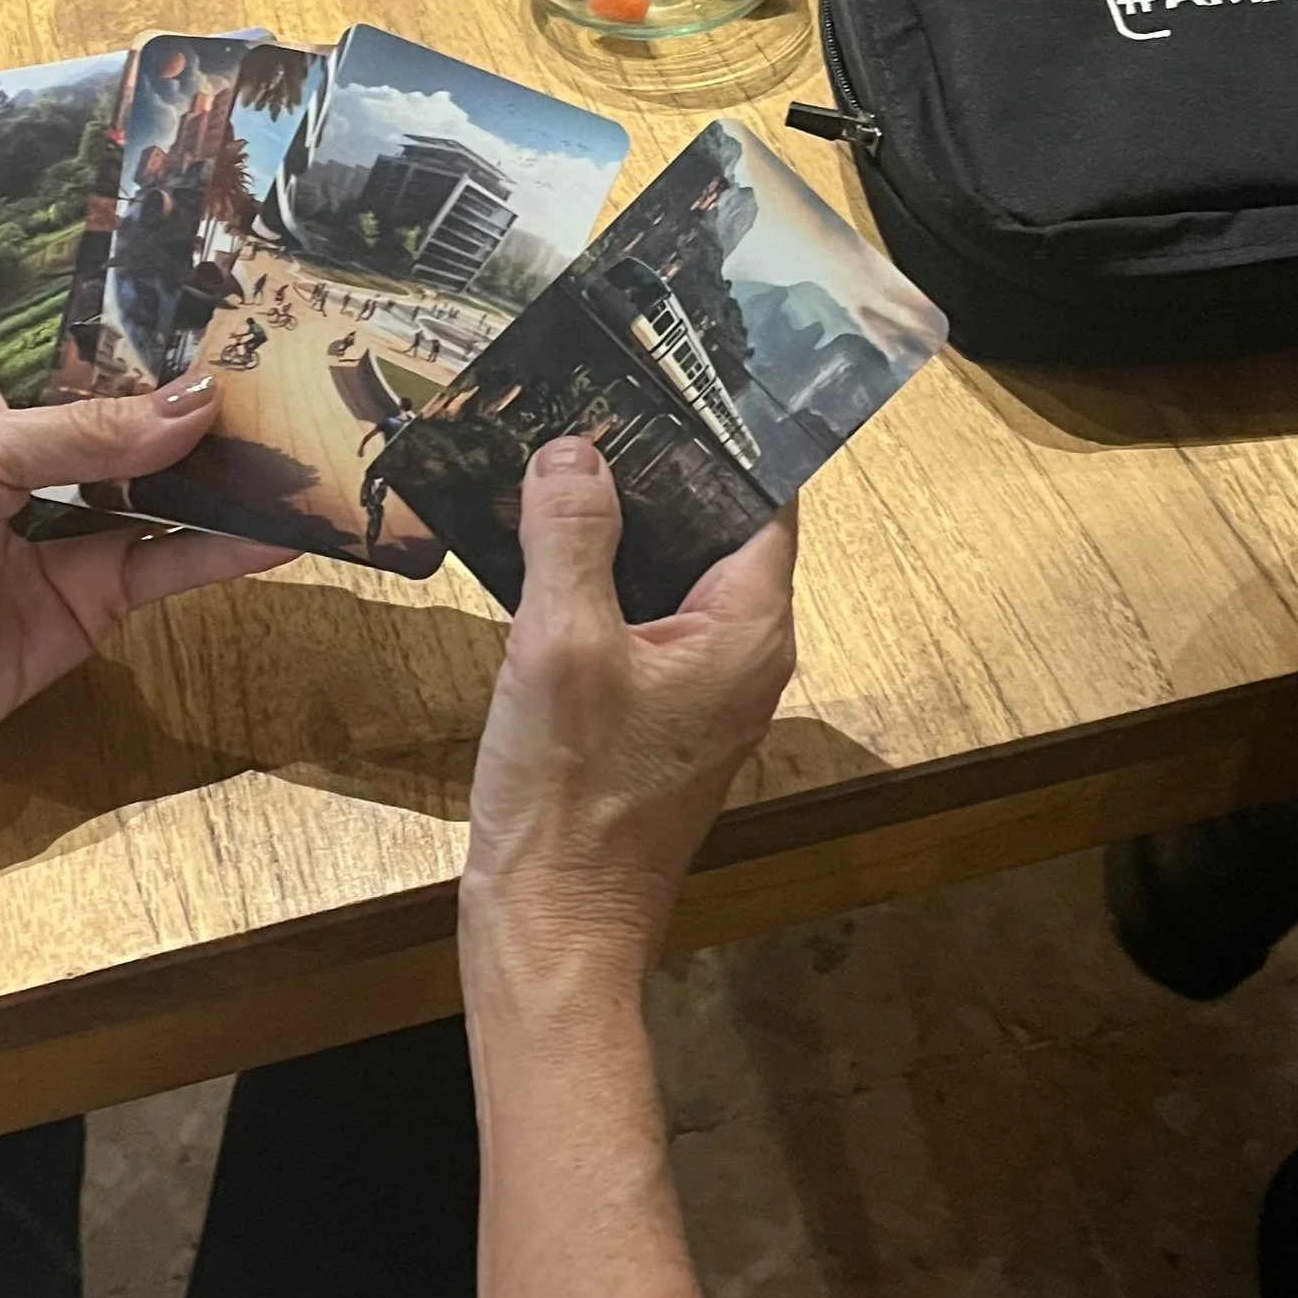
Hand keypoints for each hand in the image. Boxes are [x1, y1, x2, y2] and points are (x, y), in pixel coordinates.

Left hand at [0, 365, 289, 819]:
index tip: (243, 317)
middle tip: (302, 380)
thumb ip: (84, 433)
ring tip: (310, 454)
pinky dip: (226, 552)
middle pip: (145, 425)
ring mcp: (74, 534)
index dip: (161, 340)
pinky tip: (279, 536)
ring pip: (171, 495)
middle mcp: (44, 463)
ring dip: (233, 478)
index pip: (95, 357)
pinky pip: (172, 567)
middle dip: (214, 407)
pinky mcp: (96, 603)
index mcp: (2, 407)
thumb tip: (196, 403)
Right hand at [461, 439, 796, 1012]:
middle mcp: (741, 655)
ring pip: (668, 576)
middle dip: (654, 467)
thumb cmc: (571, 799)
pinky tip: (536, 548)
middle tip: (590, 396)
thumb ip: (573, 538)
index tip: (665, 368)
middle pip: (713, 529)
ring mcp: (697, 691)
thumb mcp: (562, 646)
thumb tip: (576, 450)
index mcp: (748, 629)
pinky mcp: (651, 719)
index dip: (718, 431)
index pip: (761, 497)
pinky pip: (636, 621)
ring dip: (618, 525)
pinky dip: (596, 580)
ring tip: (553, 454)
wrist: (553, 929)